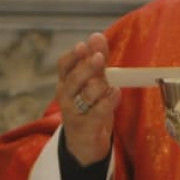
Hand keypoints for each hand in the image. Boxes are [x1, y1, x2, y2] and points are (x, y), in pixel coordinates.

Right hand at [57, 31, 118, 166]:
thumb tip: (96, 36)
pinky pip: (97, 112)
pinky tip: (115, 93)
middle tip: (99, 57)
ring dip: (99, 86)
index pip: (64, 65)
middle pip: (73, 79)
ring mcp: (74, 112)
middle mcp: (66, 96)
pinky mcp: (85, 127)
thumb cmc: (89, 107)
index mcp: (66, 82)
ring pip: (85, 95)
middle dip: (87, 67)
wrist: (84, 144)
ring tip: (110, 83)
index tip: (84, 45)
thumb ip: (96, 60)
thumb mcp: (92, 82)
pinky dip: (108, 101)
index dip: (74, 55)